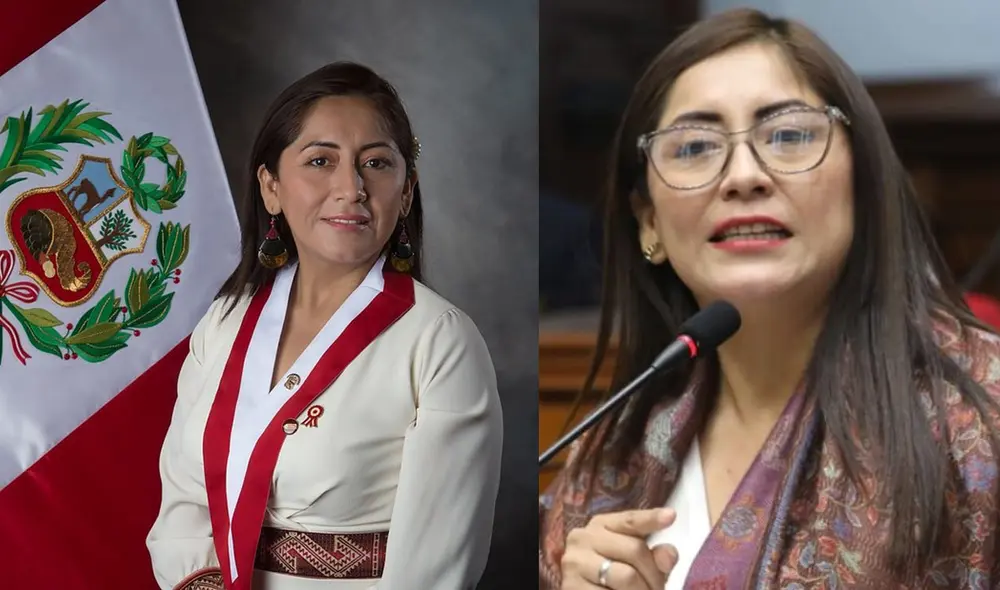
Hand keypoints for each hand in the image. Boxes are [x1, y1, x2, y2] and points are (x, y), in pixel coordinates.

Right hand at [560, 508, 678, 588]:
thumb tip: (669, 554)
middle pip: (635, 550)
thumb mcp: (638, 564)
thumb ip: (655, 557)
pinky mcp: (571, 586)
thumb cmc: (614, 577)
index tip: (671, 516)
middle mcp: (584, 537)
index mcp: (601, 524)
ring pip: (626, 576)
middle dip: (654, 575)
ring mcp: (575, 562)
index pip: (630, 520)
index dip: (651, 519)